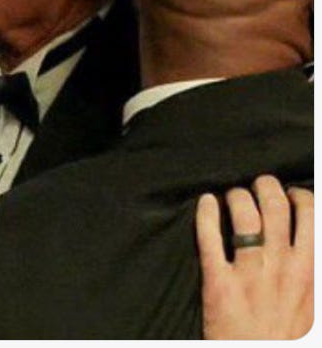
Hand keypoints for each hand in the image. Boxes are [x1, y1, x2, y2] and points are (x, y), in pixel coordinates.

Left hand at [196, 175, 313, 339]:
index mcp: (308, 269)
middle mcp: (281, 266)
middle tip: (257, 184)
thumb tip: (307, 239)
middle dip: (265, 185)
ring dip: (237, 196)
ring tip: (232, 195)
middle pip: (276, 205)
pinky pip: (209, 237)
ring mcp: (250, 273)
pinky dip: (206, 214)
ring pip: (245, 214)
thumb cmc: (283, 334)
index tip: (288, 193)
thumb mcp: (309, 301)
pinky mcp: (219, 281)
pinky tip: (205, 202)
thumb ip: (307, 268)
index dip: (298, 195)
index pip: (311, 215)